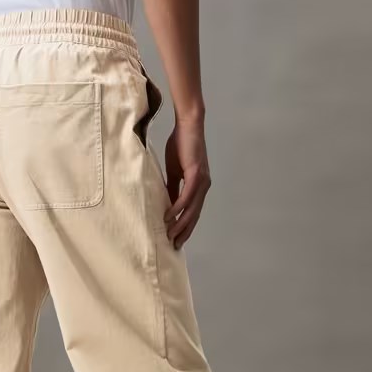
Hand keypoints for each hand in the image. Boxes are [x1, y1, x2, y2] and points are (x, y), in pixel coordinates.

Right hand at [164, 116, 211, 248]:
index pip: (193, 212)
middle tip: (174, 246)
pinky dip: (178, 208)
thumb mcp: (174, 171)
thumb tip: (168, 205)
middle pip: (195, 215)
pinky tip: (169, 217)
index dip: (186, 227)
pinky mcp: (196, 174)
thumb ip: (172, 188)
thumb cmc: (180, 145)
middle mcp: (204, 186)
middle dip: (184, 232)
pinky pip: (186, 196)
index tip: (177, 240)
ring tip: (170, 236)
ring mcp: (201, 181)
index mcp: (199, 186)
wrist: (188, 125)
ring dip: (181, 224)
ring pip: (192, 209)